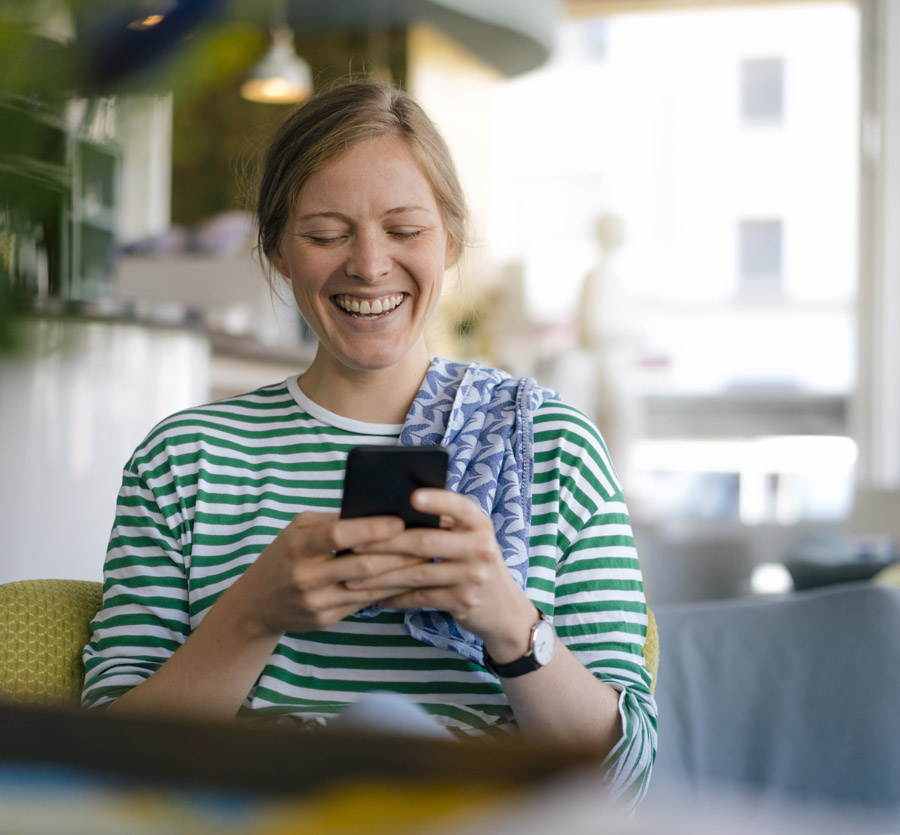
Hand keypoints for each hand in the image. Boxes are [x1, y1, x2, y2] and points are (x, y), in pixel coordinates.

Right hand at [228, 511, 429, 638]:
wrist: (256, 605)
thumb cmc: (282, 557)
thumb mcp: (295, 530)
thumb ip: (329, 521)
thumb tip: (371, 510)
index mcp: (297, 546)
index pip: (338, 535)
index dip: (370, 528)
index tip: (399, 520)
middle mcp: (305, 576)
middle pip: (361, 565)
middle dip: (398, 554)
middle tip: (426, 542)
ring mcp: (316, 601)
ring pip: (368, 588)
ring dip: (400, 575)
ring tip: (425, 560)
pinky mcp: (325, 619)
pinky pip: (364, 603)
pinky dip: (387, 591)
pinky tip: (407, 580)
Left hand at [344, 490, 538, 660]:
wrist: (504, 609)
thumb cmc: (475, 564)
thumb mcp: (470, 539)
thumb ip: (444, 525)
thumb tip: (391, 514)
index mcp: (479, 524)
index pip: (458, 506)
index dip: (436, 500)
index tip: (411, 496)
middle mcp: (480, 548)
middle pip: (425, 542)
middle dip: (385, 543)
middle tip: (355, 543)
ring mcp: (473, 577)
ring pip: (416, 574)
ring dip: (380, 576)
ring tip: (352, 577)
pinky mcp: (463, 602)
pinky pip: (419, 598)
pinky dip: (394, 597)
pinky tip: (375, 597)